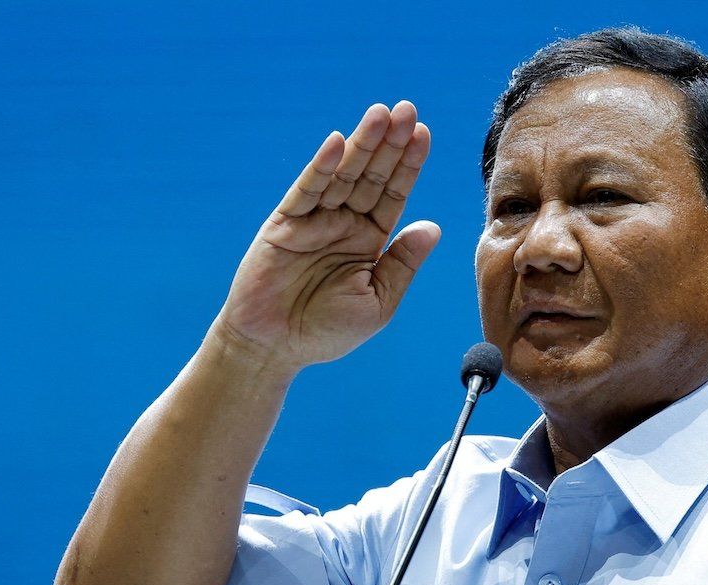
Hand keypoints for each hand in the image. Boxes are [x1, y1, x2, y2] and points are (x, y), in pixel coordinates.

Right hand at [212, 100, 438, 369]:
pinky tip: (339, 142)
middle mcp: (343, 224)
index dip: (408, 165)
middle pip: (372, 176)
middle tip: (407, 110)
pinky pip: (307, 190)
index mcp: (369, 241)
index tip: (424, 134)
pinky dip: (322, 166)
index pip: (394, 195)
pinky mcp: (285, 224)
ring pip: (343, 175)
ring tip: (382, 114)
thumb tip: (433, 226)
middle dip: (390, 144)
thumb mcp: (378, 301)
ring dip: (362, 144)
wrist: (273, 350)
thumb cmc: (326, 332)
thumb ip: (402, 263)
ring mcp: (314, 221)